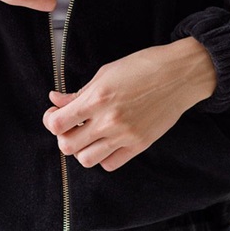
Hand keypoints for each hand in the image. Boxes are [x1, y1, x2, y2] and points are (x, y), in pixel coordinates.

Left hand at [42, 38, 216, 170]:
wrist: (178, 74)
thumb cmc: (143, 66)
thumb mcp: (105, 73)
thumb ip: (79, 92)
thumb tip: (55, 100)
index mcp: (97, 98)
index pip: (58, 124)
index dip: (50, 121)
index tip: (54, 114)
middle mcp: (108, 120)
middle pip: (68, 146)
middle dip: (64, 137)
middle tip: (70, 126)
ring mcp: (124, 136)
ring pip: (86, 160)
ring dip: (82, 149)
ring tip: (88, 135)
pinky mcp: (139, 146)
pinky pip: (110, 164)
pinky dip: (103, 157)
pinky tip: (106, 142)